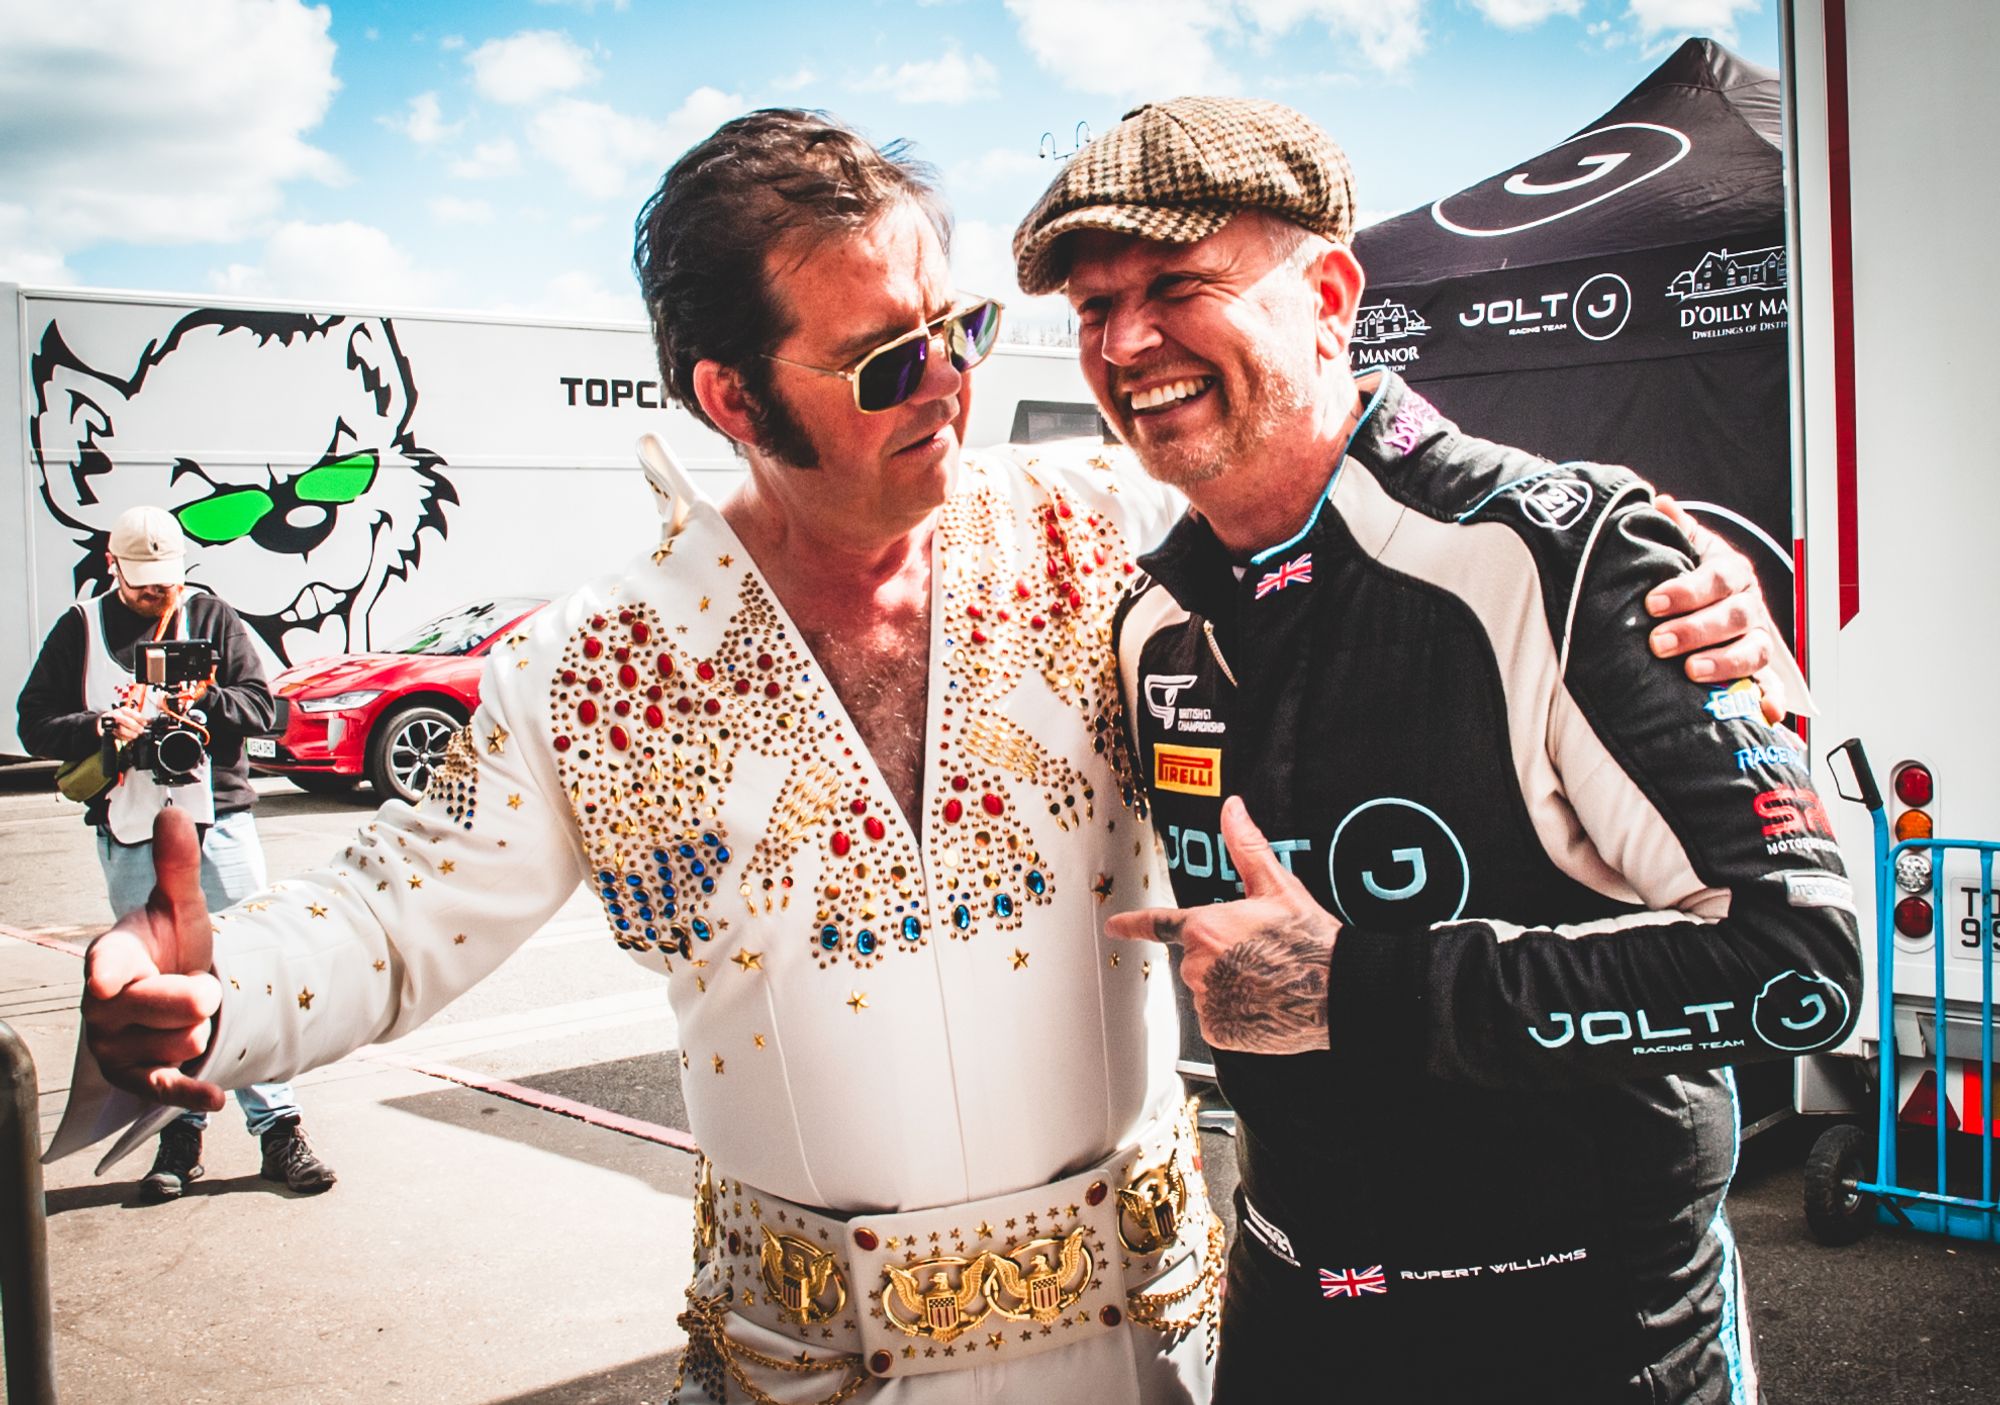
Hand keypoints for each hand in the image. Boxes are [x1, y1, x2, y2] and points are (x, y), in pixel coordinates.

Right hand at [81, 808, 224, 1109]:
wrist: (176, 994)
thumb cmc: (170, 948)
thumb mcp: (180, 908)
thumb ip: (176, 867)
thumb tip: (174, 813)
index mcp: (110, 958)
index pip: (105, 967)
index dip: (108, 974)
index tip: (107, 980)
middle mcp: (104, 1006)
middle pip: (158, 1009)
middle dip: (191, 999)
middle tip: (201, 988)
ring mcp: (117, 1046)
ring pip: (176, 1044)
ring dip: (197, 1031)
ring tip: (189, 1017)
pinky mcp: (136, 1079)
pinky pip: (165, 1090)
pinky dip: (191, 1095)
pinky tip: (215, 1098)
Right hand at [102, 706, 144, 742]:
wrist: (106, 722)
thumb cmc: (121, 718)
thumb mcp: (130, 716)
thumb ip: (139, 718)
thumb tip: (150, 721)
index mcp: (123, 710)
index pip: (132, 713)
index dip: (140, 719)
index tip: (145, 723)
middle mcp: (116, 715)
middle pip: (126, 721)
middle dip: (135, 727)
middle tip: (141, 730)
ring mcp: (111, 722)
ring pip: (121, 729)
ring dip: (130, 733)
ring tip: (135, 735)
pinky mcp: (108, 730)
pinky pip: (117, 735)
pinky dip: (125, 737)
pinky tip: (129, 738)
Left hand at [1105, 796, 1338, 1054]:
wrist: (1337, 989)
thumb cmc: (1309, 938)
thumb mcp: (1278, 886)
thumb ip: (1246, 847)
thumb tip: (1232, 809)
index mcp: (1206, 927)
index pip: (1159, 924)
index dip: (1132, 925)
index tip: (1113, 927)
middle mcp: (1198, 965)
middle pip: (1197, 959)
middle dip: (1222, 957)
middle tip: (1261, 956)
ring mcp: (1207, 1001)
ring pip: (1209, 991)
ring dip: (1231, 987)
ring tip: (1268, 982)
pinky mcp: (1219, 1031)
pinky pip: (1219, 1020)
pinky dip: (1237, 1015)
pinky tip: (1264, 1005)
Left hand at [1644, 495, 1785, 722]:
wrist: (1709, 600)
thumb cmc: (1690, 575)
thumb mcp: (1684, 547)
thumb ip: (1673, 529)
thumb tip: (1659, 502)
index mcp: (1731, 573)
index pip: (1715, 578)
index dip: (1686, 590)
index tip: (1653, 602)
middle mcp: (1749, 605)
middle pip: (1733, 617)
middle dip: (1695, 630)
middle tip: (1659, 643)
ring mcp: (1757, 638)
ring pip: (1753, 650)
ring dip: (1724, 663)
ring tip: (1691, 672)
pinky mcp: (1759, 670)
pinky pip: (1771, 687)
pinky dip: (1769, 701)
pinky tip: (1762, 715)